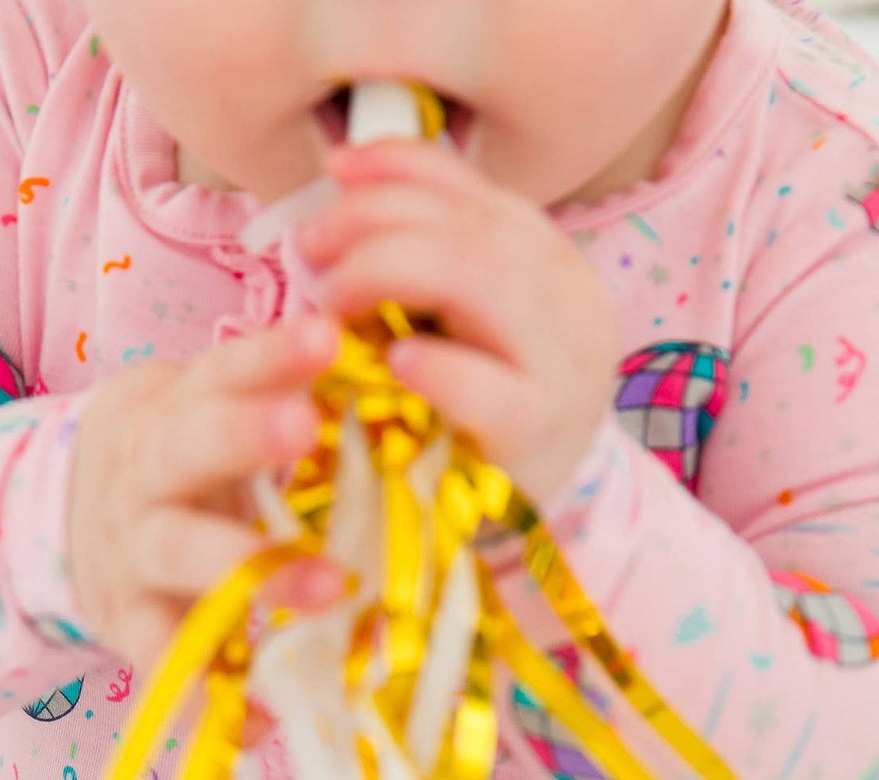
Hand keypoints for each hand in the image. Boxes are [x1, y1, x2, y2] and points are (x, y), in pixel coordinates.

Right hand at [68, 314, 351, 684]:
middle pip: (187, 449)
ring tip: (330, 586)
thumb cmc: (179, 466)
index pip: (221, 370)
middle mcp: (146, 477)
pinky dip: (209, 695)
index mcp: (172, 411)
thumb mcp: (205, 416)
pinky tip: (263, 721)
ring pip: (181, 551)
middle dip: (244, 435)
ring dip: (250, 566)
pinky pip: (165, 661)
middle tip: (307, 424)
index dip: (270, 354)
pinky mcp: (129, 625)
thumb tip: (399, 391)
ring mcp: (134, 553)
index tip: (329, 336)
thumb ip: (277, 402)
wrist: (67, 523)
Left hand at [295, 137, 620, 509]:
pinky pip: (490, 389)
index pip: (474, 189)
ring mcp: (563, 366)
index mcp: (548, 259)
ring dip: (389, 271)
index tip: (333, 173)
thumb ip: (420, 262)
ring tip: (332, 298)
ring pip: (482, 279)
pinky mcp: (540, 433)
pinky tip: (392, 362)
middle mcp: (567, 297)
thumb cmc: (479, 416)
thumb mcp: (459, 325)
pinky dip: (437, 368)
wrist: (541, 514)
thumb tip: (340, 186)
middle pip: (471, 224)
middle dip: (377, 219)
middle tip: (311, 248)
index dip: (398, 166)